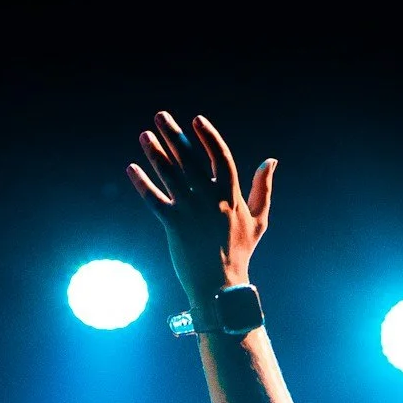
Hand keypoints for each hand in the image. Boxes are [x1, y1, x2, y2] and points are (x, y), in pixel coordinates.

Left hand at [127, 112, 273, 313]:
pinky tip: (131, 169)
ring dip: (155, 154)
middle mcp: (210, 199)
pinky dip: (142, 184)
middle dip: (174, 136)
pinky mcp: (174, 226)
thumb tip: (271, 160)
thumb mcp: (259, 219)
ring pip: (170, 176)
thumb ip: (264, 188)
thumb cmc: (240, 252)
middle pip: (190, 160)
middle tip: (160, 116)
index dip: (209, 137)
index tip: (196, 120)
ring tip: (145, 136)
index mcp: (231, 196)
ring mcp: (191, 212)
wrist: (222, 286)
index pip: (220, 158)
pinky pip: (155, 200)